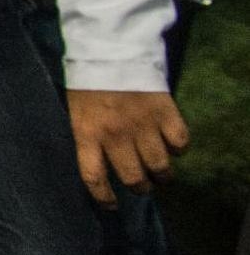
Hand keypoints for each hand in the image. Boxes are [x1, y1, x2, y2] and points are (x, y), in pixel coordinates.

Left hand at [67, 88, 188, 206]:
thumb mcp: (76, 110)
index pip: (94, 177)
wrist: (110, 48)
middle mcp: (115, 135)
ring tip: (160, 172)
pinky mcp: (165, 113)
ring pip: (160, 166)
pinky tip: (172, 143)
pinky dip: (179, 148)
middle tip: (142, 184)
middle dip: (140, 187)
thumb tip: (98, 163)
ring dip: (162, 174)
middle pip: (133, 177)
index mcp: (87, 133)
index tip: (111, 206)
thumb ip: (87, 136)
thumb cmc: (88, 80)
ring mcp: (143, 125)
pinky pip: (180, 144)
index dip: (103, 197)